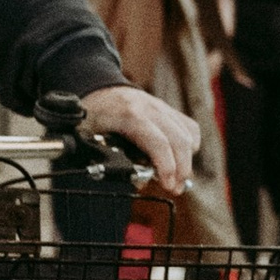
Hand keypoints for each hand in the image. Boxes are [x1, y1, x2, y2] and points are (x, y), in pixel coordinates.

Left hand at [80, 86, 198, 197]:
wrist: (100, 91)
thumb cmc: (93, 115)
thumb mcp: (89, 138)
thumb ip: (109, 159)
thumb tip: (140, 180)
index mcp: (129, 115)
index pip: (158, 143)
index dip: (167, 166)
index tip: (168, 186)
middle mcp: (150, 108)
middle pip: (179, 140)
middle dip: (181, 169)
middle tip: (175, 188)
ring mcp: (162, 107)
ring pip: (188, 134)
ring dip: (187, 160)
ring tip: (177, 178)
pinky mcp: (168, 110)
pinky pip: (189, 127)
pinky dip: (189, 146)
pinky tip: (180, 159)